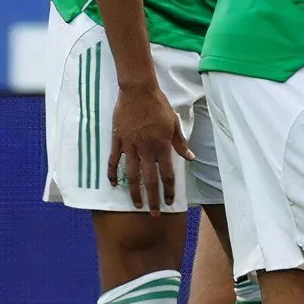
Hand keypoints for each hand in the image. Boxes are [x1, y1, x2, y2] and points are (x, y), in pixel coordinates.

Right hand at [106, 79, 192, 212]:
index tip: (169, 202)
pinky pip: (114, 160)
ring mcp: (130, 146)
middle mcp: (146, 149)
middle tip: (154, 213)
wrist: (138, 90)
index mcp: (161, 146)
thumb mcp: (174, 123)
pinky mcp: (117, 140)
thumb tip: (190, 158)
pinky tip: (113, 184)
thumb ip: (180, 143)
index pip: (166, 174)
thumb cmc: (158, 105)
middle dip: (152, 198)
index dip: (168, 190)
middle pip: (149, 179)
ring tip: (136, 205)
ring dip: (134, 192)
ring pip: (131, 174)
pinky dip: (113, 173)